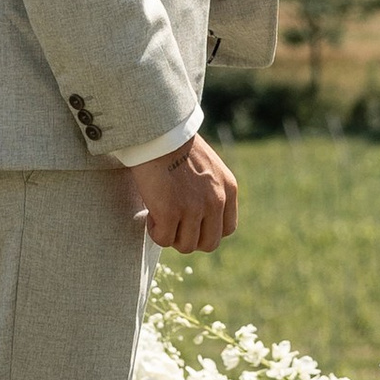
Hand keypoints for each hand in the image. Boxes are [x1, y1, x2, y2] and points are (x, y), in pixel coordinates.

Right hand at [119, 134, 239, 252]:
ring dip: (171, 235)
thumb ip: (212, 191)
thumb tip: (201, 219)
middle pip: (209, 243)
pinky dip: (154, 231)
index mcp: (228, 189)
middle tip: (174, 223)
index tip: (192, 222)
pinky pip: (164, 240)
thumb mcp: (209, 168)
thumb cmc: (177, 147)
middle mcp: (216, 201)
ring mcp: (195, 208)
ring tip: (160, 214)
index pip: (227, 229)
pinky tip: (151, 213)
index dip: (207, 230)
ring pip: (186, 246)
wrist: (158, 133)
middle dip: (190, 238)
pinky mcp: (171, 212)